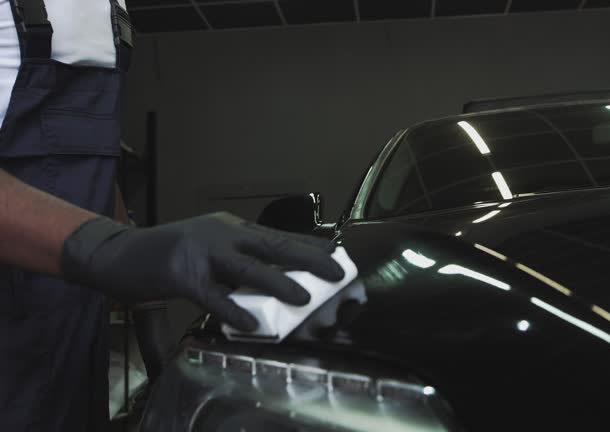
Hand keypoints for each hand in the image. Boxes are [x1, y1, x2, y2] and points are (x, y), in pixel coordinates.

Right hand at [60, 212, 343, 330]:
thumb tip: (270, 282)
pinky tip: (251, 325)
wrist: (117, 253)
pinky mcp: (180, 274)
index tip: (337, 252)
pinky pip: (213, 295)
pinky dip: (234, 310)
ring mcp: (201, 252)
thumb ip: (236, 262)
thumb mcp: (207, 249)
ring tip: (305, 298)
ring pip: (248, 268)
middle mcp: (221, 235)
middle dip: (308, 259)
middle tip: (337, 271)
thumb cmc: (167, 255)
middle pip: (273, 246)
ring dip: (280, 283)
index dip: (309, 244)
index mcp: (229, 228)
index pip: (277, 236)